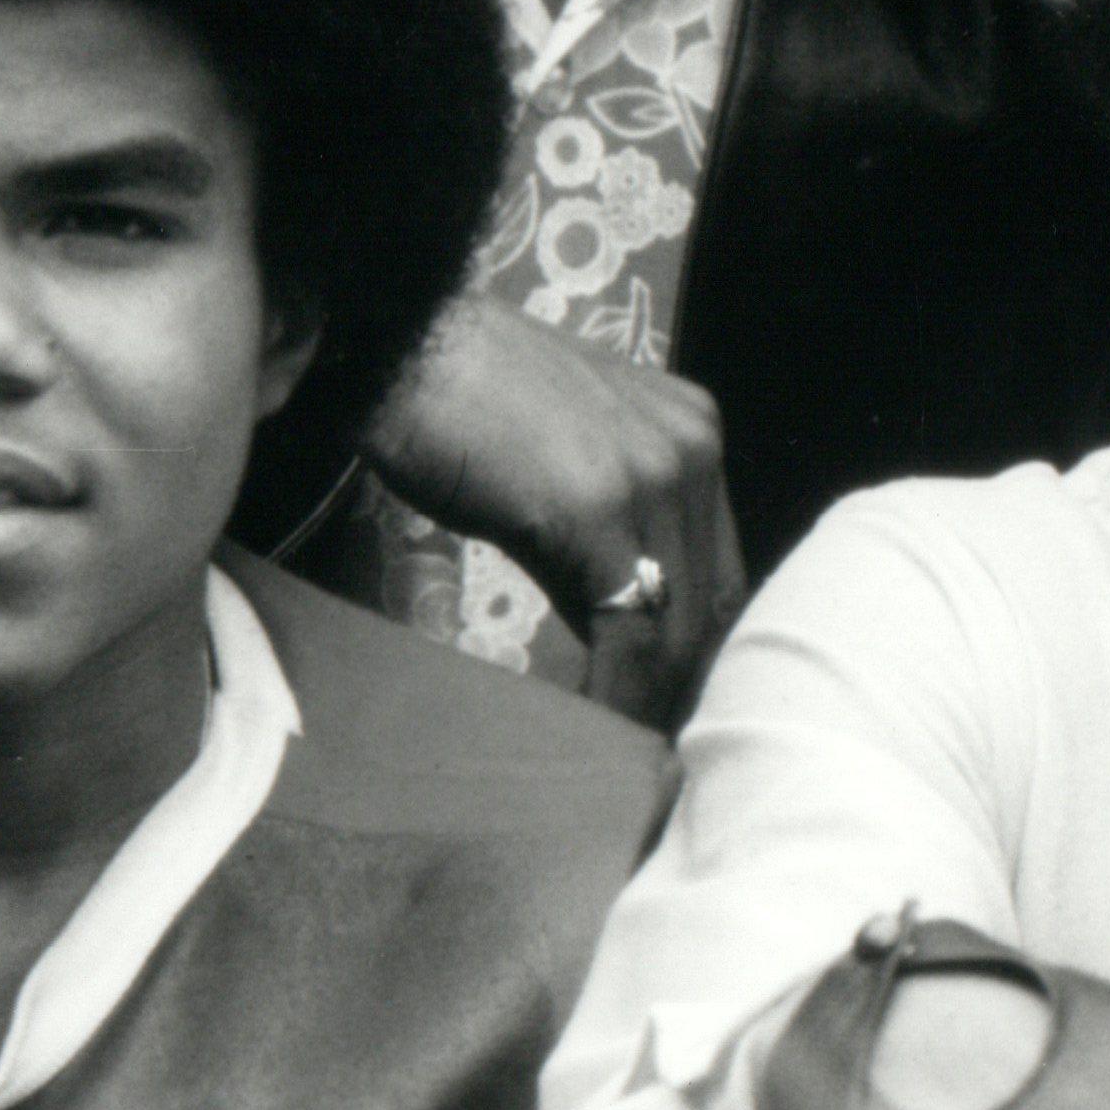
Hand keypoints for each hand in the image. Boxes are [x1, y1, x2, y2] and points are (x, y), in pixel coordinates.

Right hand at [359, 300, 746, 726]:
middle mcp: (691, 447)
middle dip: (686, 685)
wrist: (392, 352)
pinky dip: (618, 692)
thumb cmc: (455, 410)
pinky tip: (597, 728)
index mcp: (691, 431)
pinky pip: (629, 628)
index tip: (672, 706)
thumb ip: (604, 543)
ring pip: (678, 624)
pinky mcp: (602, 507)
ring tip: (626, 757)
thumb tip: (622, 642)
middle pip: (713, 601)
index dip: (698, 648)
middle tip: (657, 751)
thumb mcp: (557, 473)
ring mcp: (652, 473)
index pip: (717, 568)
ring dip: (652, 702)